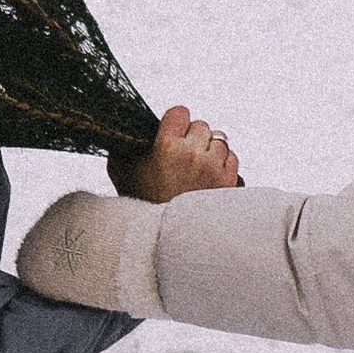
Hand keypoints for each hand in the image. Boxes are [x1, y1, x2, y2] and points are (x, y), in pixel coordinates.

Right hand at [125, 105, 239, 201]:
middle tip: (181, 157)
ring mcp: (213, 168)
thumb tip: (126, 130)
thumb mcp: (122, 171)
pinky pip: (232, 158)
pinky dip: (222, 165)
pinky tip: (207, 178)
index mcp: (167, 146)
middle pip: (201, 126)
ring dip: (209, 150)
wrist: (162, 240)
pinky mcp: (229, 182)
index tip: (172, 132)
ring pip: (219, 140)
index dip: (175, 122)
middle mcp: (193, 154)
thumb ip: (124, 145)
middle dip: (192, 138)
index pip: (180, 112)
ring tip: (194, 169)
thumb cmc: (143, 205)